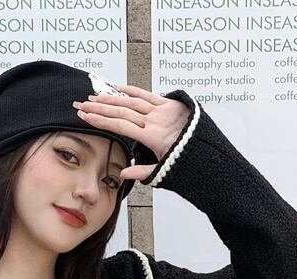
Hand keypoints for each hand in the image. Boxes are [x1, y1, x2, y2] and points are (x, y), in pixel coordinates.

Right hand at [74, 83, 190, 182]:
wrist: (214, 155)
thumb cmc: (190, 164)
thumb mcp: (166, 172)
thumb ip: (144, 172)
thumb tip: (123, 174)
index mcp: (153, 138)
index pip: (120, 126)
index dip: (101, 121)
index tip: (85, 117)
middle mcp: (157, 121)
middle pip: (122, 111)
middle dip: (101, 108)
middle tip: (82, 105)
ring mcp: (164, 111)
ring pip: (133, 101)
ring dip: (113, 98)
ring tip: (96, 96)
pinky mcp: (171, 105)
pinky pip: (149, 95)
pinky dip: (133, 90)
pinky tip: (119, 87)